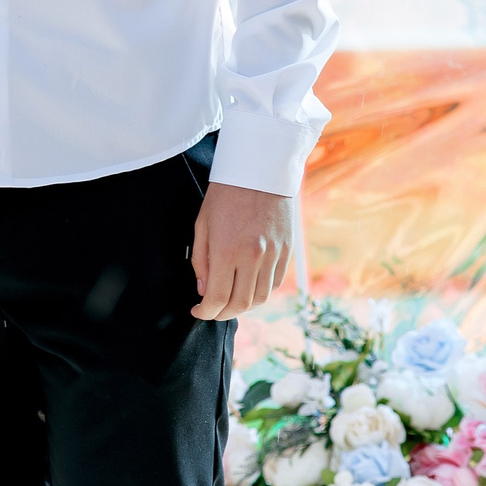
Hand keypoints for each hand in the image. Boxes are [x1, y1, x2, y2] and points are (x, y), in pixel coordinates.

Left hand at [191, 181, 292, 319]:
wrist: (260, 172)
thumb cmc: (225, 195)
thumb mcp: (202, 224)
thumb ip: (201, 261)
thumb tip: (204, 291)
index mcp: (226, 250)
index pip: (217, 298)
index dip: (206, 312)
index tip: (198, 312)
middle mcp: (252, 258)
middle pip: (241, 304)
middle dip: (223, 313)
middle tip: (212, 311)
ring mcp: (273, 256)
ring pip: (261, 298)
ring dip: (244, 306)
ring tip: (230, 302)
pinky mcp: (287, 252)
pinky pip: (274, 284)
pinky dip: (261, 293)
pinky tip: (248, 288)